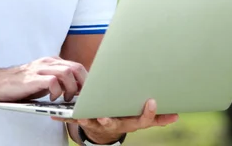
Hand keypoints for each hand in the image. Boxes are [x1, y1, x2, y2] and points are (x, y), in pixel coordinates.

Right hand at [0, 57, 87, 101]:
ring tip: (66, 98)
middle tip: (81, 97)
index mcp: (52, 62)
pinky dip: (57, 91)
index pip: (77, 66)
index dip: (85, 80)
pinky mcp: (33, 78)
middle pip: (76, 67)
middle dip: (83, 84)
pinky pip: (53, 81)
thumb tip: (77, 89)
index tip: (87, 92)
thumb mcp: (44, 79)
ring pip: (67, 72)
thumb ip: (59, 80)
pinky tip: (53, 98)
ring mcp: (41, 69)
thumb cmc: (22, 84)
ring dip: (71, 88)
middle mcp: (48, 62)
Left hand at [52, 99, 178, 143]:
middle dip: (109, 119)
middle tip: (105, 115)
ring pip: (92, 122)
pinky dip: (64, 117)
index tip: (152, 101)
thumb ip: (156, 118)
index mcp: (129, 122)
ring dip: (86, 118)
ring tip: (81, 113)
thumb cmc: (123, 117)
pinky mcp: (83, 121)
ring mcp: (98, 124)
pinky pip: (73, 120)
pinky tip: (54, 114)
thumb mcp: (139, 119)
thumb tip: (177, 116)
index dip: (147, 112)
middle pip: (113, 123)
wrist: (102, 130)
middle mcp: (114, 124)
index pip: (141, 120)